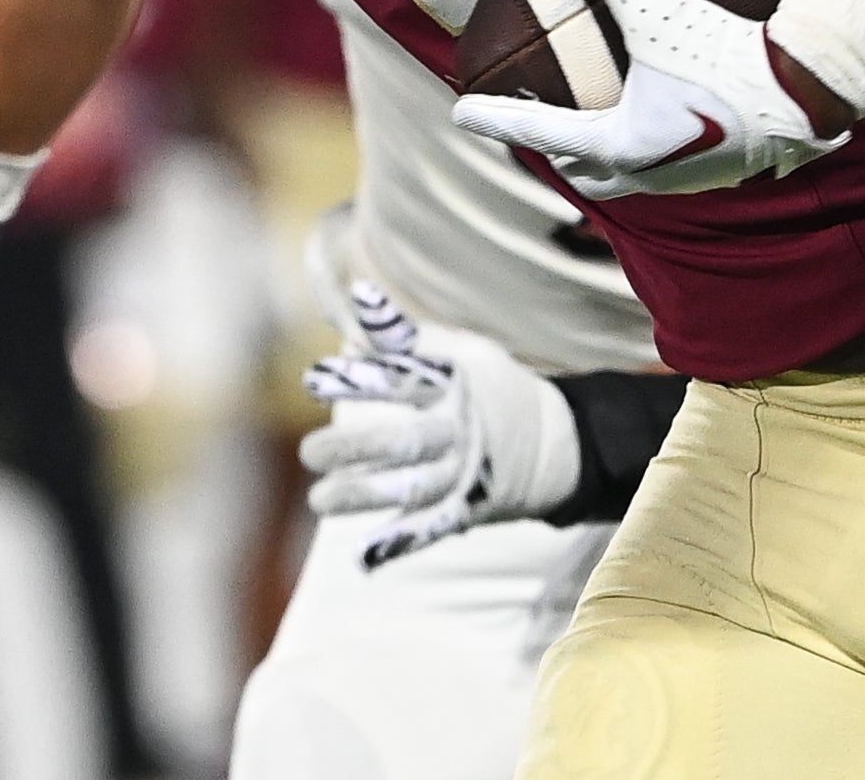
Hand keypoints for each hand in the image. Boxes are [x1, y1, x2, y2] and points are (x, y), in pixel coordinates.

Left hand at [299, 284, 577, 566]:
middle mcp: (461, 431)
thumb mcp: (456, 350)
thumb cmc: (485, 386)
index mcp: (456, 384)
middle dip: (357, 448)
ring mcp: (466, 475)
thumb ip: (399, 334)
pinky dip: (399, 544)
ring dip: (367, 497)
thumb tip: (351, 306)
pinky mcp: (468, 510)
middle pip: (408, 441)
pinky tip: (361, 557)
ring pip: (415, 489)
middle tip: (308, 452)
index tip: (313, 380)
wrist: (556, 445)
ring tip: (319, 500)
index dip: (360, 380)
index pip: (403, 380)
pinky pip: (432, 529)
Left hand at [452, 0, 849, 197]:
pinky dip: (651, 152)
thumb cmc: (727, 58)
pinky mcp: (726, 173)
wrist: (809, 94)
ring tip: (592, 129)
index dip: (496, 119)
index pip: (538, 132)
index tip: (460, 114)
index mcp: (620, 144)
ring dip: (604, 157)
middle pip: (582, 169)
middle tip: (534, 124)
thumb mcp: (660, 11)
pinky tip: (663, 125)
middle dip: (555, 150)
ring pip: (628, 177)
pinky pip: (672, 169)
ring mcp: (689, 179)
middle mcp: (648, 172)